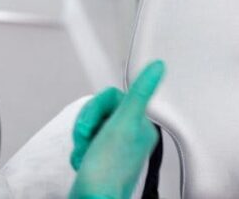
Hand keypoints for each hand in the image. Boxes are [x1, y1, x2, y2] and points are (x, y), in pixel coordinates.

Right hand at [68, 61, 164, 198]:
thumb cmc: (108, 171)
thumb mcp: (124, 124)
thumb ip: (140, 93)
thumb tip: (158, 66)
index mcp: (141, 125)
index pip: (113, 97)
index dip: (96, 108)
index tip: (92, 123)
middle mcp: (130, 135)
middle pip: (99, 111)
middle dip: (87, 125)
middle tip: (87, 139)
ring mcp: (115, 147)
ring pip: (89, 126)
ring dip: (82, 140)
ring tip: (86, 155)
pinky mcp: (101, 158)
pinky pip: (84, 143)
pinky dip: (80, 152)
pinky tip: (84, 163)